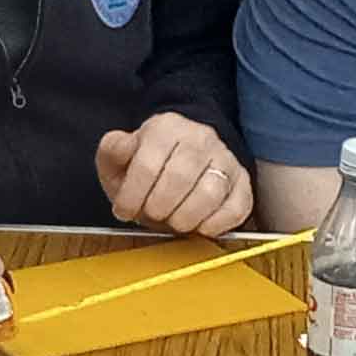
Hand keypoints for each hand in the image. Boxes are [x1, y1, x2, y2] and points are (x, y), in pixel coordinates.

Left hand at [95, 114, 251, 236]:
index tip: (124, 211)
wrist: (182, 155)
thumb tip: (122, 149)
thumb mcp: (120, 156)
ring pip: (210, 193)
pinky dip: (216, 224)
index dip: (132, 196)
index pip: (147, 165)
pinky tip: (198, 227)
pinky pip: (237, 207)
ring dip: (185, 218)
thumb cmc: (148, 163)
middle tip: (150, 216)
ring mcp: (225, 159)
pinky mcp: (243, 181)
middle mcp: (201, 138)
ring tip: (172, 222)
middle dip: (158, 208)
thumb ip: (112, 151)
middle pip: (179, 179)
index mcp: (166, 127)